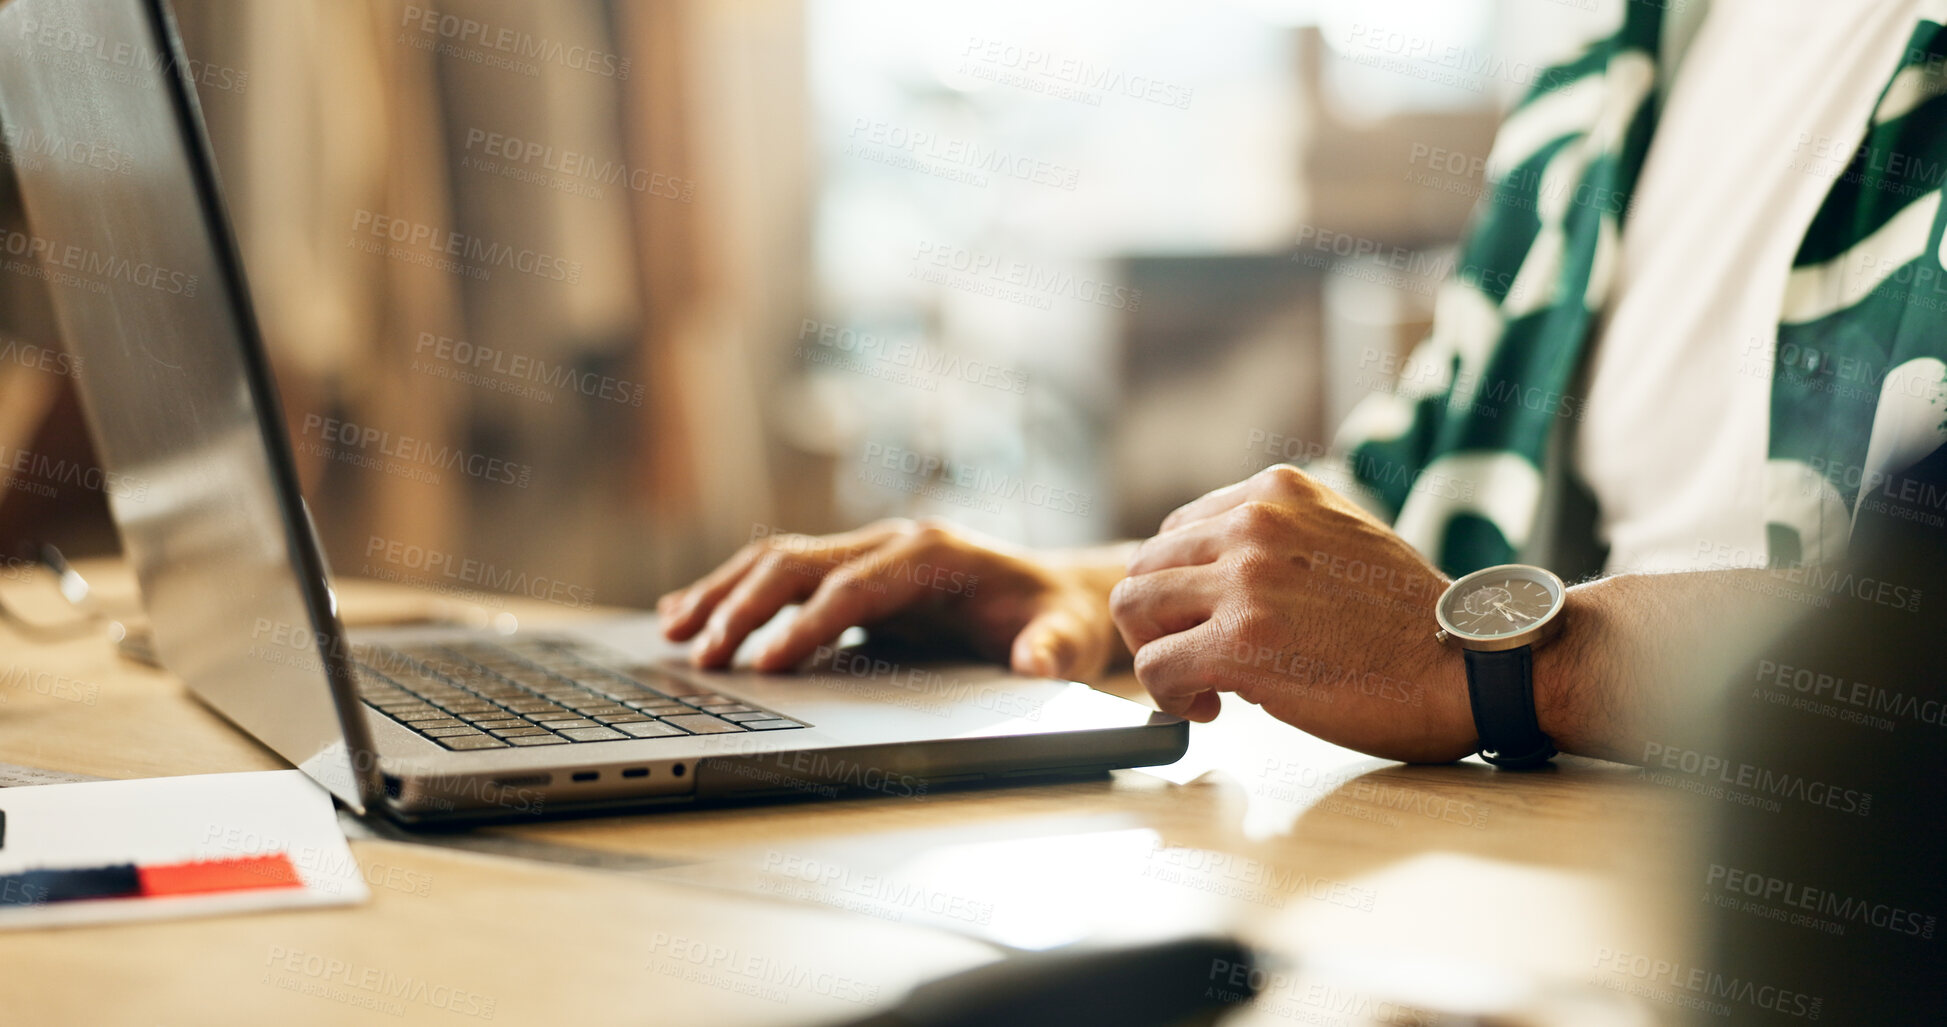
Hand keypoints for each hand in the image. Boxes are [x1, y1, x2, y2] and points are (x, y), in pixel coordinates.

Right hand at [657, 518, 1128, 678]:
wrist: (1059, 595)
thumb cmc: (1060, 620)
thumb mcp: (1070, 638)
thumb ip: (1051, 651)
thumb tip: (1034, 664)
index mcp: (933, 554)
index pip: (852, 589)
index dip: (806, 626)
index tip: (765, 666)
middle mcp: (892, 541)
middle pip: (798, 564)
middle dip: (744, 608)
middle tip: (699, 657)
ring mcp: (868, 551)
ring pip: (777, 561)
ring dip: (722, 593)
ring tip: (672, 631)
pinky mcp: (852, 571)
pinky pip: (781, 573)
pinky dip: (731, 591)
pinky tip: (686, 614)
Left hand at [1110, 465, 1474, 761]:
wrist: (1468, 665)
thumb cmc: (1410, 621)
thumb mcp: (1339, 539)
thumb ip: (1274, 543)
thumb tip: (1208, 582)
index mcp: (1276, 494)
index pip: (1177, 531)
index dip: (1183, 587)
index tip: (1213, 622)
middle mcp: (1254, 524)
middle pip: (1144, 565)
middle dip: (1158, 621)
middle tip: (1195, 660)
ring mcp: (1245, 580)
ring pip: (1134, 607)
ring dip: (1158, 653)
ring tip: (1203, 684)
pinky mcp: (1241, 642)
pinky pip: (1154, 667)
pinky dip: (1169, 695)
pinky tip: (1213, 706)